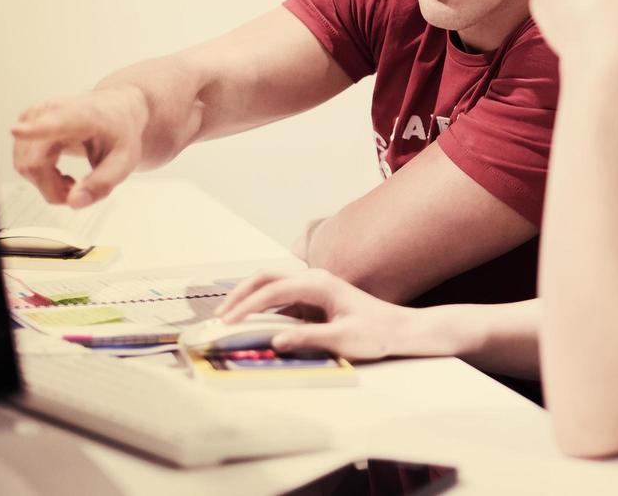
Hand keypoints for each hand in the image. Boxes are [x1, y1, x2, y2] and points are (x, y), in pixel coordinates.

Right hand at [11, 86, 147, 207]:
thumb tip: (73, 202)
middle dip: (54, 188)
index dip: (34, 130)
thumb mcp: (125, 160)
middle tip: (80, 190)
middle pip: (35, 164)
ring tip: (73, 181)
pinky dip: (41, 177)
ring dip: (48, 184)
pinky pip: (23, 164)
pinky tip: (60, 173)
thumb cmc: (121, 130)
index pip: (54, 123)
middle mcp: (51, 111)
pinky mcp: (26, 125)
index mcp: (81, 115)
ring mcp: (34, 117)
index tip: (18, 131)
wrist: (117, 109)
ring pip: (26, 167)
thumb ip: (102, 183)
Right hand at [216, 268, 411, 360]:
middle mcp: (313, 279)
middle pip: (266, 277)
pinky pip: (280, 298)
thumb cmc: (375, 333)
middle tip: (220, 316)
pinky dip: (261, 306)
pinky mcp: (312, 299)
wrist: (397, 329)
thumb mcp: (342, 339)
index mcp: (319, 284)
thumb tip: (275, 340)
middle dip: (240, 294)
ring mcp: (312, 287)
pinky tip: (250, 322)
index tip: (228, 322)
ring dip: (248, 297)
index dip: (247, 306)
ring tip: (227, 317)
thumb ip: (308, 338)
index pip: (273, 289)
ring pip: (271, 284)